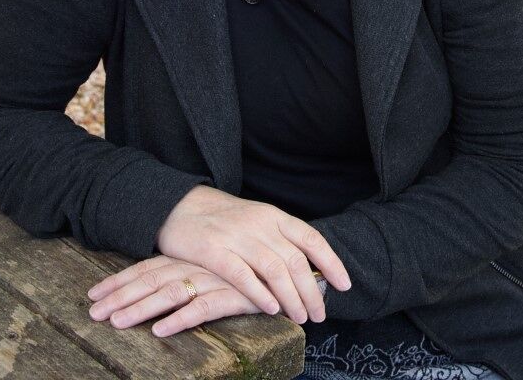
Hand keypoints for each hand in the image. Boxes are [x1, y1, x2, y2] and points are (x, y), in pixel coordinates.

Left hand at [87, 254, 297, 336]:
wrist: (288, 264)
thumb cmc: (245, 270)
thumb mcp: (210, 270)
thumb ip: (186, 277)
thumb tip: (154, 294)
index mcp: (187, 258)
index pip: (145, 268)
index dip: (118, 281)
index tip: (93, 295)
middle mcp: (195, 265)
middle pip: (150, 280)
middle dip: (119, 297)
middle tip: (93, 314)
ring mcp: (212, 277)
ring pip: (170, 292)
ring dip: (142, 309)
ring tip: (117, 323)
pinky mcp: (232, 294)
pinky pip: (202, 307)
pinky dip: (180, 319)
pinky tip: (162, 331)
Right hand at [153, 185, 350, 325]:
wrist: (179, 205)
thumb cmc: (222, 218)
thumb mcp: (256, 220)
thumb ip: (279, 240)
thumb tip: (309, 270)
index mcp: (273, 215)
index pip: (310, 238)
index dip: (330, 262)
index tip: (344, 285)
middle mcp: (259, 224)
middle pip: (295, 260)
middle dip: (312, 291)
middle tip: (319, 314)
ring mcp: (236, 236)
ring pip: (274, 270)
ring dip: (292, 297)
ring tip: (300, 317)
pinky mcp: (213, 251)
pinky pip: (242, 274)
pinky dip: (259, 293)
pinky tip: (271, 309)